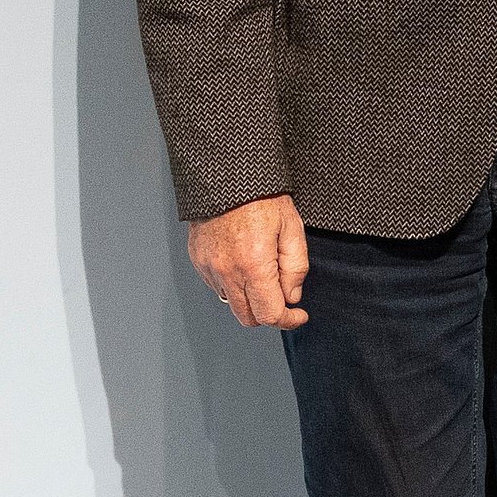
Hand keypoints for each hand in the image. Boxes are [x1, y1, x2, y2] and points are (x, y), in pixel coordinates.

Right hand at [187, 194, 308, 328]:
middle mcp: (227, 271)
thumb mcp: (292, 228)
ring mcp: (208, 267)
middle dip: (268, 314)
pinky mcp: (197, 260)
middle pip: (247, 317)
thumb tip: (291, 296)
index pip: (269, 313)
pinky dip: (233, 286)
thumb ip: (295, 267)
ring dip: (249, 300)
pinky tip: (244, 267)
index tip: (298, 315)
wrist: (228, 176)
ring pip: (231, 303)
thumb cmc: (262, 197)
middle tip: (283, 300)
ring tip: (264, 277)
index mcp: (253, 265)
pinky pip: (216, 287)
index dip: (288, 320)